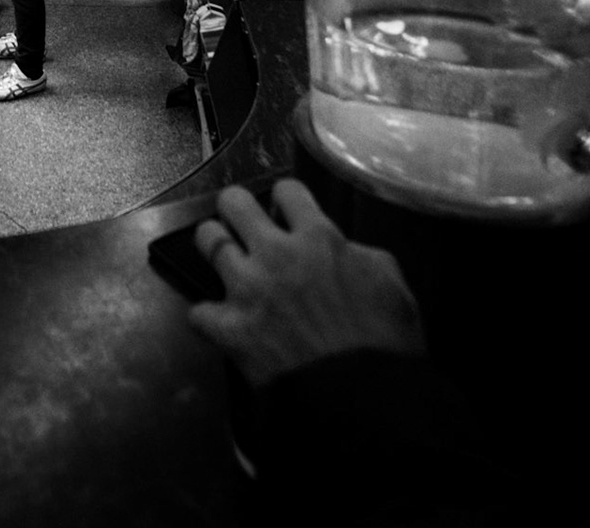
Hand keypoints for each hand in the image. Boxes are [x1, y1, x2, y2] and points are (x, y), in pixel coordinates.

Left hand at [188, 180, 424, 388]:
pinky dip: (207, 315)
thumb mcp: (391, 283)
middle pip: (234, 202)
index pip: (288, 191)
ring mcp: (247, 289)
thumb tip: (341, 251)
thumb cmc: (384, 343)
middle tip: (241, 221)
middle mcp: (276, 254)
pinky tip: (218, 320)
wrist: (361, 398)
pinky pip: (198, 310)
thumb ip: (359, 255)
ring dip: (213, 246)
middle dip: (236, 207)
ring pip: (207, 240)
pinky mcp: (229, 328)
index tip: (286, 207)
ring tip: (221, 255)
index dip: (287, 197)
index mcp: (318, 238)